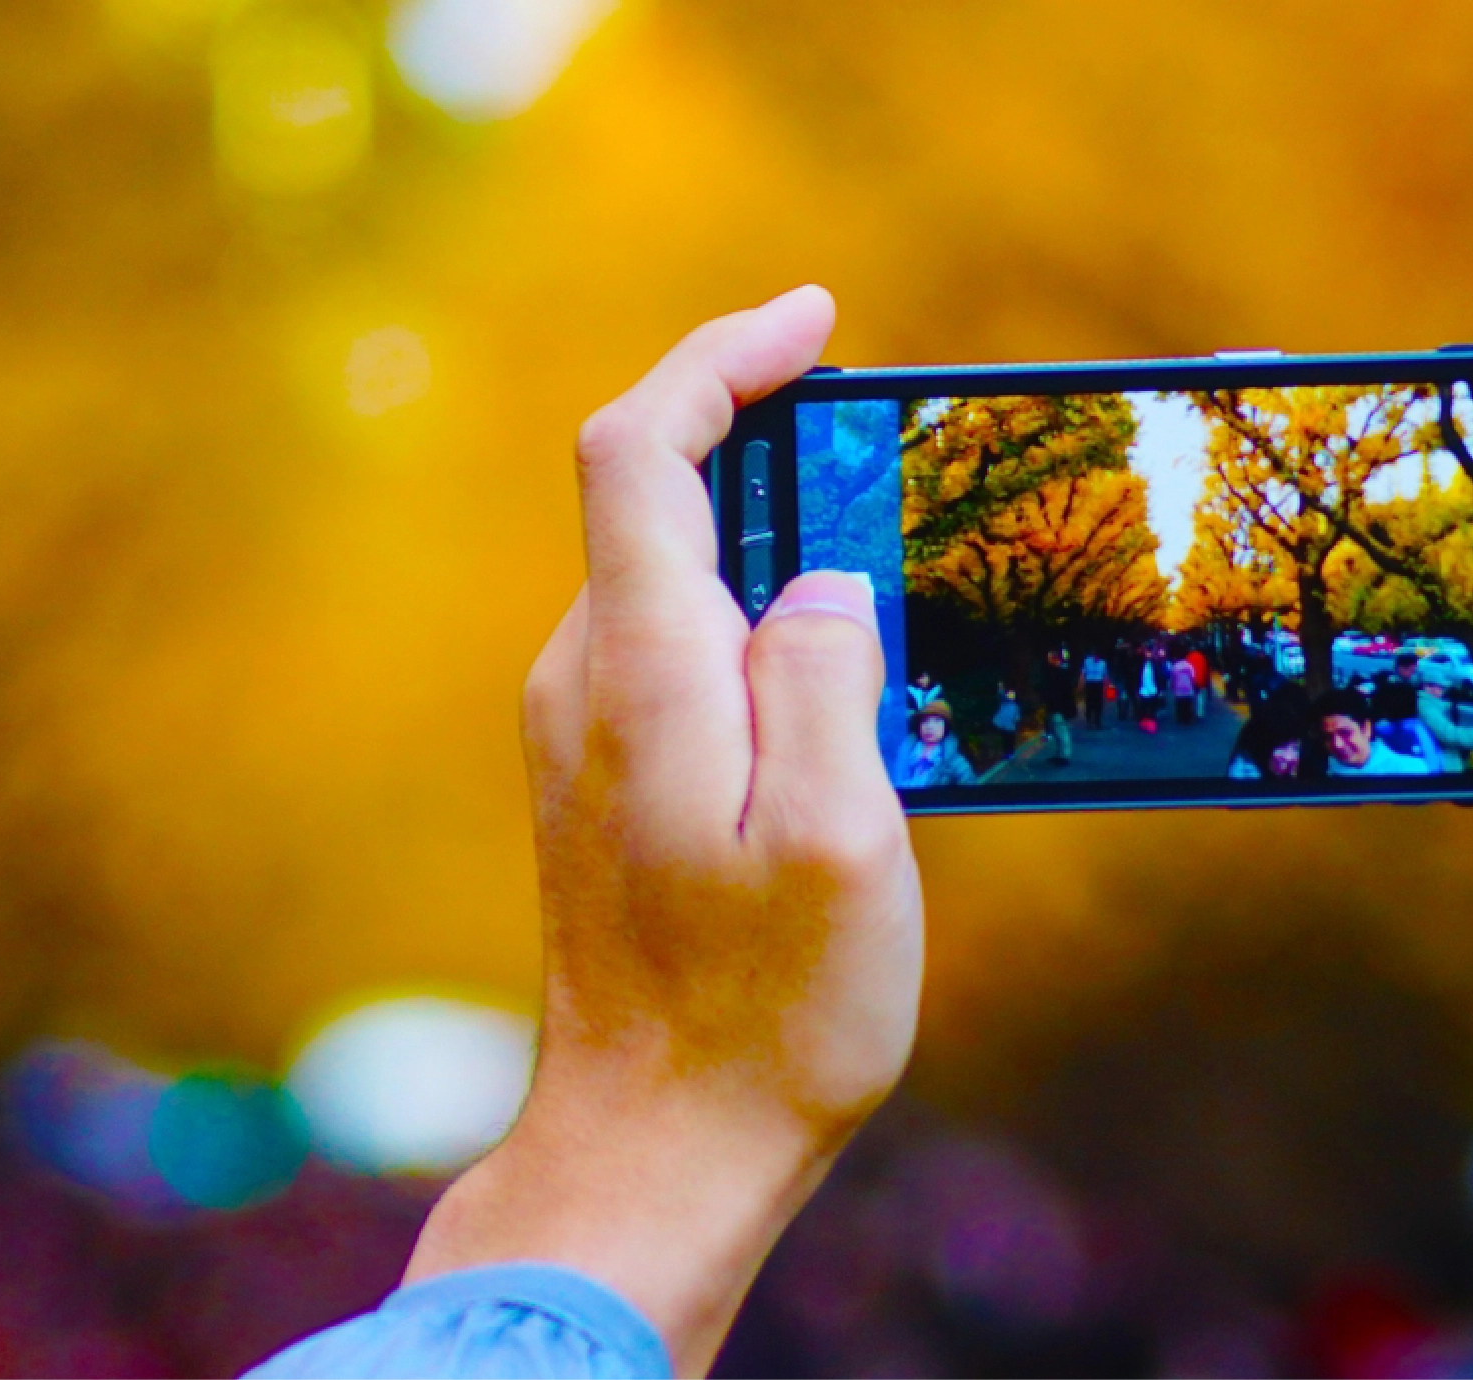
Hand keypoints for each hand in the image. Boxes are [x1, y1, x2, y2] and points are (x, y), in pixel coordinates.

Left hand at [405, 285, 920, 1376]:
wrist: (650, 1151)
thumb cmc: (763, 1014)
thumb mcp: (843, 838)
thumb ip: (830, 679)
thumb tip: (823, 580)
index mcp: (642, 671)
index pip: (639, 449)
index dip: (719, 359)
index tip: (815, 321)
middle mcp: (585, 681)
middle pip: (651, 498)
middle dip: (768, 445)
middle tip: (893, 456)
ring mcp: (579, 733)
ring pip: (668, 579)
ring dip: (769, 542)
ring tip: (891, 583)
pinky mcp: (597, 783)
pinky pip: (672, 652)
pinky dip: (750, 621)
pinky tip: (838, 689)